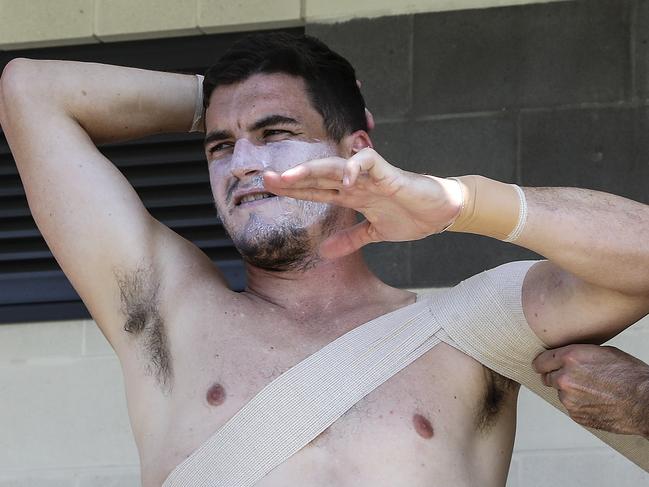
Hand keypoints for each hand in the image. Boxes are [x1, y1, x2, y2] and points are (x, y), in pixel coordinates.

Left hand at [263, 148, 461, 258]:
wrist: (441, 212)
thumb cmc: (410, 216)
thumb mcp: (374, 234)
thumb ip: (350, 240)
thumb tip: (324, 253)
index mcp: (351, 195)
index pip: (316, 190)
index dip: (293, 190)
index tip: (269, 189)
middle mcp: (356, 183)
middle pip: (317, 176)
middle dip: (292, 178)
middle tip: (265, 179)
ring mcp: (371, 177)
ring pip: (335, 166)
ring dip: (311, 170)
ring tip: (288, 177)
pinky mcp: (389, 174)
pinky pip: (369, 162)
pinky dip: (354, 167)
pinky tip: (342, 179)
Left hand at [533, 344, 648, 436]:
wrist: (645, 402)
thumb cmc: (630, 375)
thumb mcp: (602, 352)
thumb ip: (577, 354)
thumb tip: (564, 357)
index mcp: (570, 358)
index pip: (541, 361)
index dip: (542, 363)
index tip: (541, 366)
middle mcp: (564, 378)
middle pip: (547, 378)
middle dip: (556, 377)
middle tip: (572, 378)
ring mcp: (569, 399)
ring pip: (560, 393)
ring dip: (570, 392)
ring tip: (593, 390)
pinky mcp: (576, 415)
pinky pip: (571, 407)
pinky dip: (579, 404)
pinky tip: (596, 401)